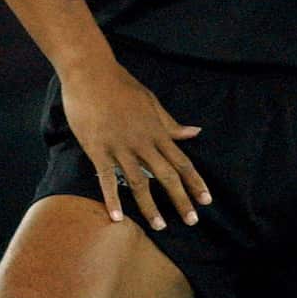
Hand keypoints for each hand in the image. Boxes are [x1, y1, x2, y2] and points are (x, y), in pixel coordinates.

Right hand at [60, 57, 210, 228]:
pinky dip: (112, 198)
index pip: (182, 161)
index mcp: (157, 131)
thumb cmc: (121, 84)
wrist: (90, 71)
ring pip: (139, 181)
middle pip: (167, 175)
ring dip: (150, 206)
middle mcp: (143, 141)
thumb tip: (195, 132)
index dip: (195, 182)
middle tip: (192, 221)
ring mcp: (120, 146)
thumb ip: (171, 123)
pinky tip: (117, 217)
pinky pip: (106, 178)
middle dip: (181, 199)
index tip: (206, 200)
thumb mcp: (151, 101)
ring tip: (160, 226)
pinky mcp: (98, 148)